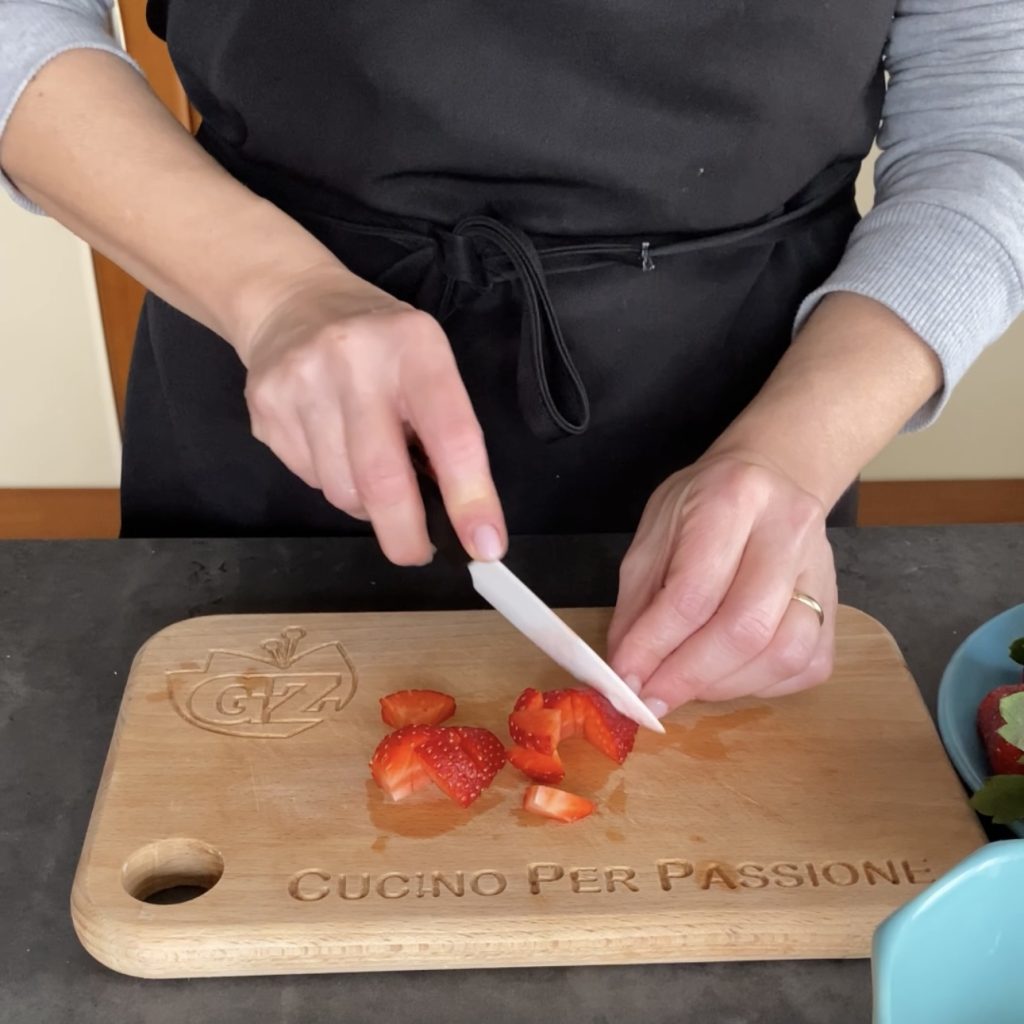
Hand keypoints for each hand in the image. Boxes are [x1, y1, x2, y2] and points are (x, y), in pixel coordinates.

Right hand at [238, 271, 505, 565]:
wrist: (291, 302)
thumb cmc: (380, 345)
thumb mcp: (428, 364)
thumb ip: (444, 430)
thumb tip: (460, 513)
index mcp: (414, 347)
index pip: (451, 435)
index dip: (471, 499)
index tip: (486, 546)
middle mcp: (353, 360)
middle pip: (382, 479)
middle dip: (406, 534)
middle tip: (417, 553)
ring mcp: (300, 384)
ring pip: (341, 490)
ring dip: (366, 505)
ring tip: (371, 470)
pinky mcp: (264, 409)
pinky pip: (308, 480)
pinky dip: (332, 483)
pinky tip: (333, 448)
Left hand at [607, 452, 836, 717]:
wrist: (773, 476)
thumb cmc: (703, 506)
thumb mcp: (654, 534)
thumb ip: (639, 604)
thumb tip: (627, 672)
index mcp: (733, 499)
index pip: (693, 592)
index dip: (655, 646)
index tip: (626, 681)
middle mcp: (789, 529)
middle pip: (745, 628)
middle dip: (689, 677)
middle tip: (652, 698)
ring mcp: (823, 569)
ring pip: (784, 654)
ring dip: (725, 686)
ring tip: (686, 684)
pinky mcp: (839, 605)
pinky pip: (805, 666)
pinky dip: (760, 685)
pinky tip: (727, 673)